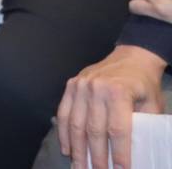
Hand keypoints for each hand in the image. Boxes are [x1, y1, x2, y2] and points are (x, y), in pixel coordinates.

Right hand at [57, 45, 166, 168]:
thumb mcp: (152, 105)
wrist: (131, 57)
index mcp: (118, 92)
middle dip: (96, 156)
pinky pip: (63, 113)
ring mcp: (80, 86)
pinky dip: (64, 133)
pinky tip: (67, 149)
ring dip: (76, 149)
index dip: (119, 152)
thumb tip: (135, 152)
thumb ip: (141, 126)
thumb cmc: (144, 85)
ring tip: (79, 167)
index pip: (118, 129)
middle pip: (93, 129)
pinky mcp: (70, 85)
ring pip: (75, 123)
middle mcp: (95, 88)